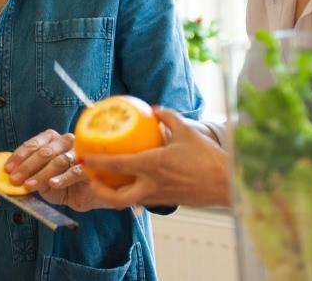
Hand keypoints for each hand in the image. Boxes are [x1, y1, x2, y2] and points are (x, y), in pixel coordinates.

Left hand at [3, 129, 93, 209]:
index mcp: (52, 140)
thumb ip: (29, 175)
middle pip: (44, 152)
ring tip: (29, 185)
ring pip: (58, 161)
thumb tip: (11, 175)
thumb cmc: (61, 184)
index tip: (8, 169)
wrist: (84, 195)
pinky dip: (62, 178)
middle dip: (27, 166)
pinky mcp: (89, 167)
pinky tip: (53, 184)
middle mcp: (66, 141)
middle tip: (15, 179)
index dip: (19, 157)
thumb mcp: (41, 179)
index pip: (33, 144)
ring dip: (41, 174)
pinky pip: (74, 171)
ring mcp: (79, 153)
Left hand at [81, 107, 230, 207]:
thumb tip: (154, 110)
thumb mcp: (188, 132)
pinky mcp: (167, 202)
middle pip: (116, 198)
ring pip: (128, 201)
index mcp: (154, 166)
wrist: (228, 184)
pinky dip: (132, 193)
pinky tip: (132, 182)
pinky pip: (142, 200)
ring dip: (113, 193)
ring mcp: (159, 197)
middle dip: (98, 191)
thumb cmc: (209, 158)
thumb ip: (168, 118)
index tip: (82, 157)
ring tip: (104, 181)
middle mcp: (152, 185)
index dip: (96, 162)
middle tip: (89, 179)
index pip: (118, 165)